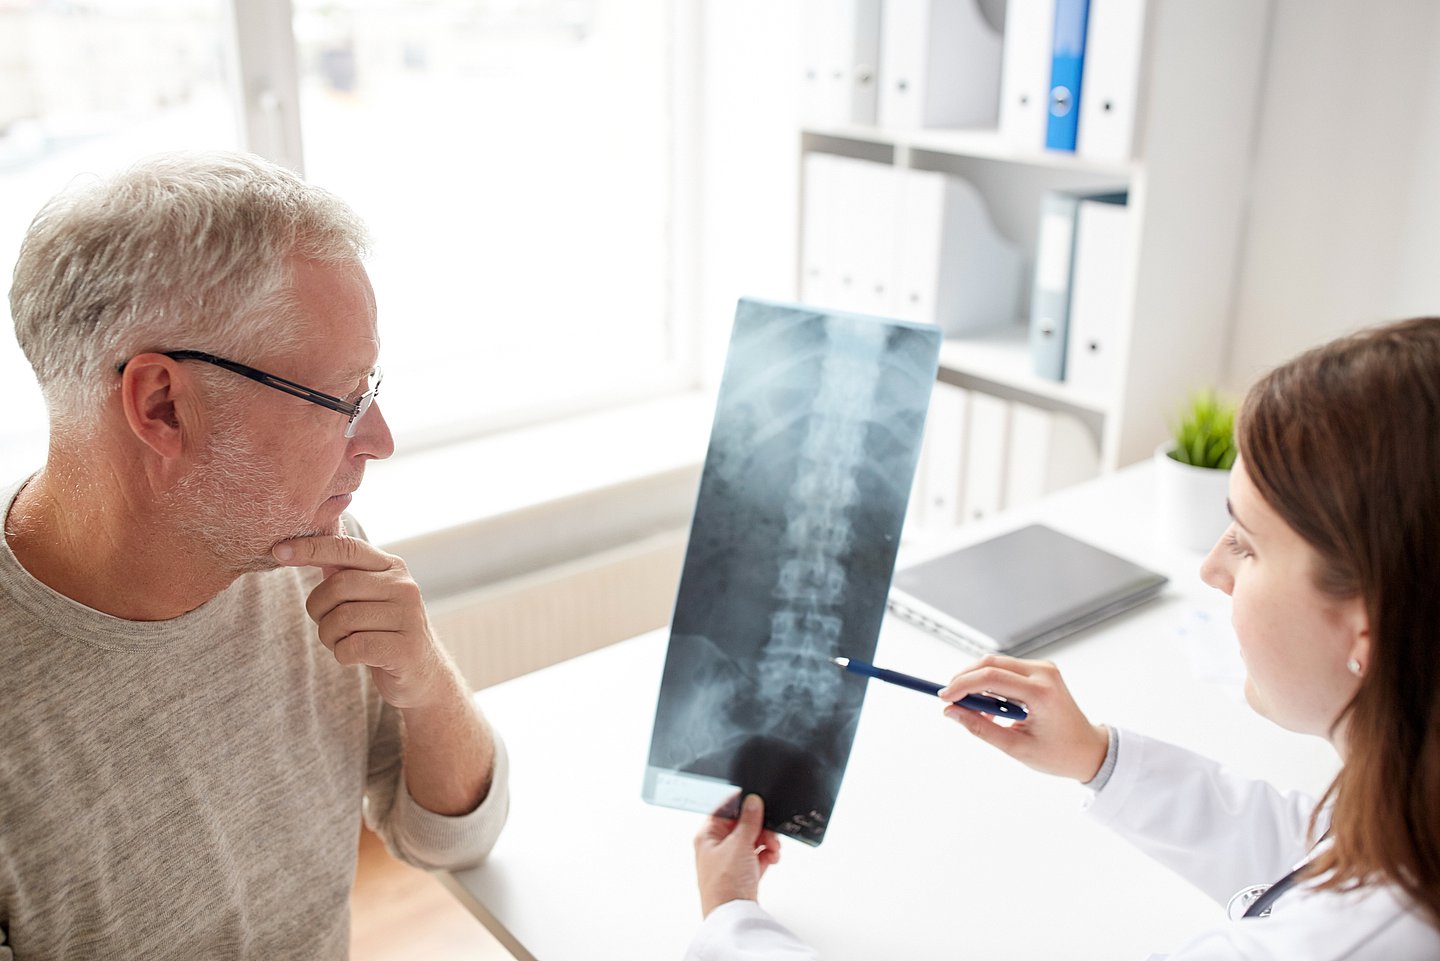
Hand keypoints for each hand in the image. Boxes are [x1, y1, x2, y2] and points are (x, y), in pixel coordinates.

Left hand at [273, 535, 446, 709]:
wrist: (422, 673)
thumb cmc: (384, 630)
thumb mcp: (370, 595)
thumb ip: (344, 572)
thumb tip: (302, 547)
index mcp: (392, 567)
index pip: (347, 548)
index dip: (312, 548)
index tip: (279, 551)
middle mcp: (404, 586)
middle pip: (339, 587)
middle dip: (319, 609)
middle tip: (325, 623)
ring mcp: (408, 617)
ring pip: (342, 619)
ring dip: (330, 637)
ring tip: (343, 641)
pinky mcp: (404, 649)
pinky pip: (352, 647)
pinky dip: (342, 655)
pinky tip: (355, 656)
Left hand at [694, 794, 782, 917]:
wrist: (733, 915)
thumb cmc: (725, 883)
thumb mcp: (739, 844)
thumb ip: (749, 820)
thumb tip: (753, 800)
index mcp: (708, 835)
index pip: (725, 809)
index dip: (743, 804)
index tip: (759, 801)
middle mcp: (717, 846)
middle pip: (742, 825)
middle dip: (760, 828)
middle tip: (770, 833)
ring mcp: (730, 860)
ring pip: (752, 840)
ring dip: (766, 842)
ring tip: (773, 849)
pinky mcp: (742, 873)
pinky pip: (757, 856)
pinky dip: (766, 855)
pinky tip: (772, 858)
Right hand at [938, 655, 1107, 781]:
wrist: (1089, 750)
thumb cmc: (1058, 754)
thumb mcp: (1016, 748)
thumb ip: (981, 728)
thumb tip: (951, 712)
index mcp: (1041, 693)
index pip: (991, 677)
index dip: (962, 685)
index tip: (943, 698)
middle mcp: (1044, 673)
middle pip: (991, 663)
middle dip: (965, 679)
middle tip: (949, 700)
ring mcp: (1044, 669)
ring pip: (996, 664)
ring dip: (978, 682)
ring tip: (976, 712)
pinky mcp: (1041, 671)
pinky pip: (1006, 670)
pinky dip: (991, 684)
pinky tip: (991, 708)